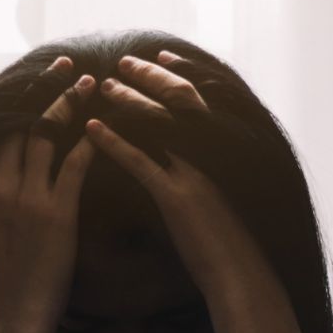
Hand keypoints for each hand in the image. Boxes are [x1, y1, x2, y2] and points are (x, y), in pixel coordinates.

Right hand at [0, 55, 101, 332]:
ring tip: (90, 81)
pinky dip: (92, 139)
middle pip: (19, 122)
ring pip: (46, 134)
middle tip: (62, 63)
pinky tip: (107, 121)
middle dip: (42, 88)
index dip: (14, 100)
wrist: (12, 314)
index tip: (30, 79)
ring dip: (70, 103)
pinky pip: (75, 164)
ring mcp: (26, 198)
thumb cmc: (1, 280)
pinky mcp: (55, 213)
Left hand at [81, 51, 282, 307]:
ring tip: (103, 87)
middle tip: (123, 62)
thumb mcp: (221, 197)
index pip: (200, 99)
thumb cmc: (228, 243)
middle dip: (150, 76)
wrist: (240, 275)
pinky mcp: (177, 198)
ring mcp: (195, 174)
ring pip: (158, 123)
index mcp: (224, 151)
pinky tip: (92, 129)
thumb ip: (206, 172)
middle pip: (179, 100)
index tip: (159, 57)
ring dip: (127, 101)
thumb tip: (189, 160)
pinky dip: (113, 142)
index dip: (178, 74)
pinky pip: (140, 162)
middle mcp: (212, 155)